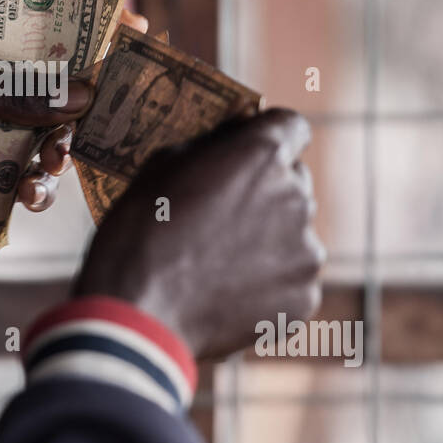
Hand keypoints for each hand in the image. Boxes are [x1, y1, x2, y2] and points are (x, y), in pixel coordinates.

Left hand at [0, 23, 93, 284]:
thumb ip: (17, 91)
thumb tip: (86, 93)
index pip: (37, 25)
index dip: (83, 22)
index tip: (133, 23)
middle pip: (58, 82)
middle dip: (85, 96)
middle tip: (111, 104)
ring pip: (53, 133)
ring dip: (61, 147)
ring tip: (52, 160)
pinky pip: (34, 177)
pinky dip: (39, 186)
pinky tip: (30, 193)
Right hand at [73, 108, 324, 360]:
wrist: (137, 316)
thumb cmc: (139, 234)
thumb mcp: (160, 167)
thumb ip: (209, 147)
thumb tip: (230, 139)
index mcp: (261, 156)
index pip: (292, 126)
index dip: (270, 135)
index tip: (250, 150)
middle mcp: (295, 197)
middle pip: (293, 181)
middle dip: (265, 189)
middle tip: (223, 214)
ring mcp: (305, 252)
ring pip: (294, 232)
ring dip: (268, 238)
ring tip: (220, 262)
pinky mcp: (304, 298)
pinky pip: (291, 279)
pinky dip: (268, 283)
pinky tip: (227, 292)